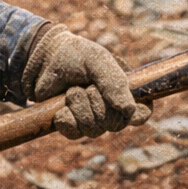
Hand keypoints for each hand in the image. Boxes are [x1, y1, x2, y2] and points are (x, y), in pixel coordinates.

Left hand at [22, 26, 150, 138]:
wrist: (46, 59)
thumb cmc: (76, 56)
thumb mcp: (97, 61)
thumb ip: (114, 83)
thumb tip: (128, 110)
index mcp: (125, 94)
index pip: (141, 114)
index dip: (136, 114)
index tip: (124, 105)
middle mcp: (111, 112)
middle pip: (115, 123)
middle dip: (98, 102)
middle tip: (87, 85)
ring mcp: (91, 122)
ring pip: (93, 129)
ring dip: (80, 106)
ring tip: (73, 90)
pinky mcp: (71, 127)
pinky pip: (73, 132)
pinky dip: (66, 117)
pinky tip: (62, 105)